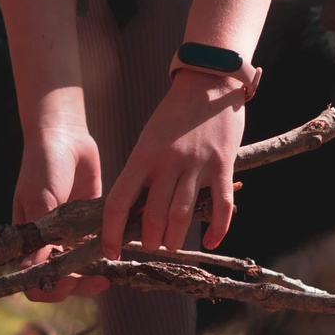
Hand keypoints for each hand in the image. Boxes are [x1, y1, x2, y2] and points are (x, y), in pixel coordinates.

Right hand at [15, 97, 108, 300]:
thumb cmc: (43, 166)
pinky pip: (101, 242)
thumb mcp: (40, 201)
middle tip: (102, 281)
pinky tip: (125, 247)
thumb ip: (41, 236)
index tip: (69, 283)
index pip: (34, 279)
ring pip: (84, 265)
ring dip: (98, 270)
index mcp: (29, 241)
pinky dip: (112, 248)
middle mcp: (49, 241)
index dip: (50, 288)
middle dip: (81, 284)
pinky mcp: (92, 221)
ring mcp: (71, 233)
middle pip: (63, 278)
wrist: (64, 135)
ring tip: (115, 268)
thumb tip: (33, 272)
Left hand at [103, 71, 245, 254]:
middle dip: (149, 241)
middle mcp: (167, 162)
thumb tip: (135, 210)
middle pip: (153, 217)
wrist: (209, 83)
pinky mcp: (223, 165)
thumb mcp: (149, 139)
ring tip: (171, 245)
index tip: (111, 251)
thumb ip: (142, 172)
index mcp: (143, 155)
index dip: (112, 233)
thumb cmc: (174, 115)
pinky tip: (209, 241)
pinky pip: (221, 206)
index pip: (119, 202)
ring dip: (175, 239)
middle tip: (151, 246)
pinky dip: (217, 229)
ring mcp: (196, 164)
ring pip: (182, 216)